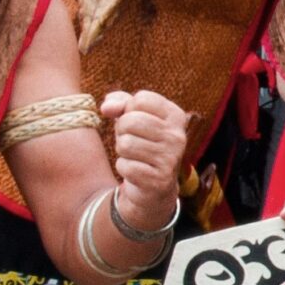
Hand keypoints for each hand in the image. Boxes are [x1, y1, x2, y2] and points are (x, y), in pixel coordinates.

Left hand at [101, 90, 188, 230]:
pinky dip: (124, 168)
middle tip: (133, 141)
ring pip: (125, 144)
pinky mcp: (160, 179)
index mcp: (176, 116)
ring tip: (135, 156)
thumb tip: (106, 107)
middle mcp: (178, 136)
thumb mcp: (133, 117)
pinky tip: (136, 171)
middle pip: (131, 120)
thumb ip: (120, 102)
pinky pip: (125, 166)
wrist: (153, 185)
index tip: (136, 121)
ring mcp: (171, 159)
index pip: (141, 99)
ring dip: (122, 151)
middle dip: (122, 131)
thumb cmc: (141, 143)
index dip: (128, 109)